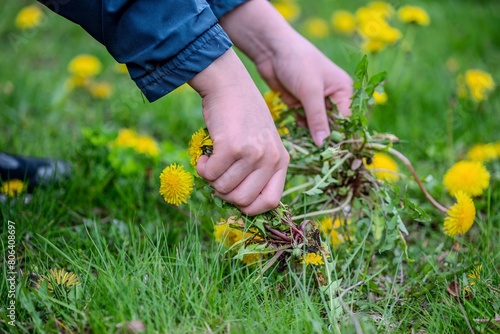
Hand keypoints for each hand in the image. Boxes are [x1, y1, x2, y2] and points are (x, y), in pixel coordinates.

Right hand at [189, 49, 289, 214]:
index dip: (250, 207)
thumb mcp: (262, 142)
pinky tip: (204, 154)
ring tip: (212, 159)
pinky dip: (202, 168)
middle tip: (218, 174)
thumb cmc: (242, 115)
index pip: (271, 202)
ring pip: (223, 189)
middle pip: (243, 201)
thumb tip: (240, 204)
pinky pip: (210, 174)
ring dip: (211, 178)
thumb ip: (258, 169)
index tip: (235, 197)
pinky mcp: (232, 147)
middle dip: (224, 193)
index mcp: (281, 160)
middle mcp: (271, 158)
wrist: (229, 83)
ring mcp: (253, 153)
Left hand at [220, 0, 352, 145]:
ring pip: (317, 127)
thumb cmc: (297, 62)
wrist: (271, 49)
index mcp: (343, 91)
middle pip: (333, 126)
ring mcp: (314, 102)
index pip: (347, 121)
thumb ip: (317, 118)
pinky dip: (300, 130)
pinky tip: (298, 139)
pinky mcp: (299, 105)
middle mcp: (332, 98)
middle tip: (321, 157)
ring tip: (309, 153)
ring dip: (312, 137)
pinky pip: (303, 123)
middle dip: (326, 140)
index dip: (342, 138)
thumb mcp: (310, 91)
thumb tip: (323, 144)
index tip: (335, 156)